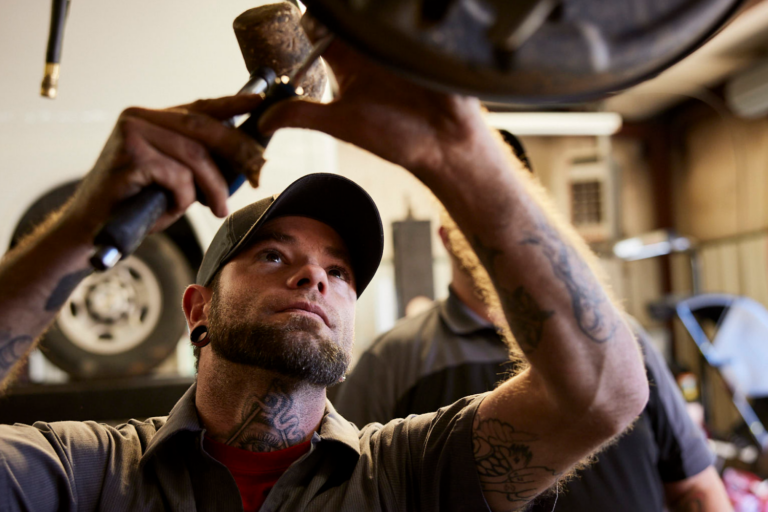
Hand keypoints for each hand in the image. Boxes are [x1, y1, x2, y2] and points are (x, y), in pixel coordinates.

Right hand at [64, 94, 265, 238]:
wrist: (92, 227)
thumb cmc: (137, 203)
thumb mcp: (174, 176)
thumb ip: (199, 160)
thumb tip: (245, 157)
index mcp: (152, 117)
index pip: (200, 107)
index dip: (232, 104)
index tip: (261, 103)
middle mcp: (139, 117)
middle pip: (205, 128)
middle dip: (238, 152)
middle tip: (257, 174)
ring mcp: (132, 133)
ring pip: (195, 156)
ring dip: (213, 187)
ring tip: (217, 209)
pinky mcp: (129, 156)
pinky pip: (177, 177)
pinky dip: (183, 199)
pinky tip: (171, 209)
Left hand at [258, 16, 493, 178]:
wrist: (447, 144)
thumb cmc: (398, 137)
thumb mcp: (343, 124)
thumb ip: (303, 116)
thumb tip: (262, 122)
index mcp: (347, 63)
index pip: (319, 29)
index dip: (307, 17)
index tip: (299, 11)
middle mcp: (368, 49)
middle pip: (344, 16)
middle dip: (337, 9)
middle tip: (329, 5)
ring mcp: (395, 42)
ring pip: (374, 13)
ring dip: (366, 10)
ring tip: (361, 11)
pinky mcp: (421, 40)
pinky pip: (409, 16)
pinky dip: (398, 11)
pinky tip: (393, 11)